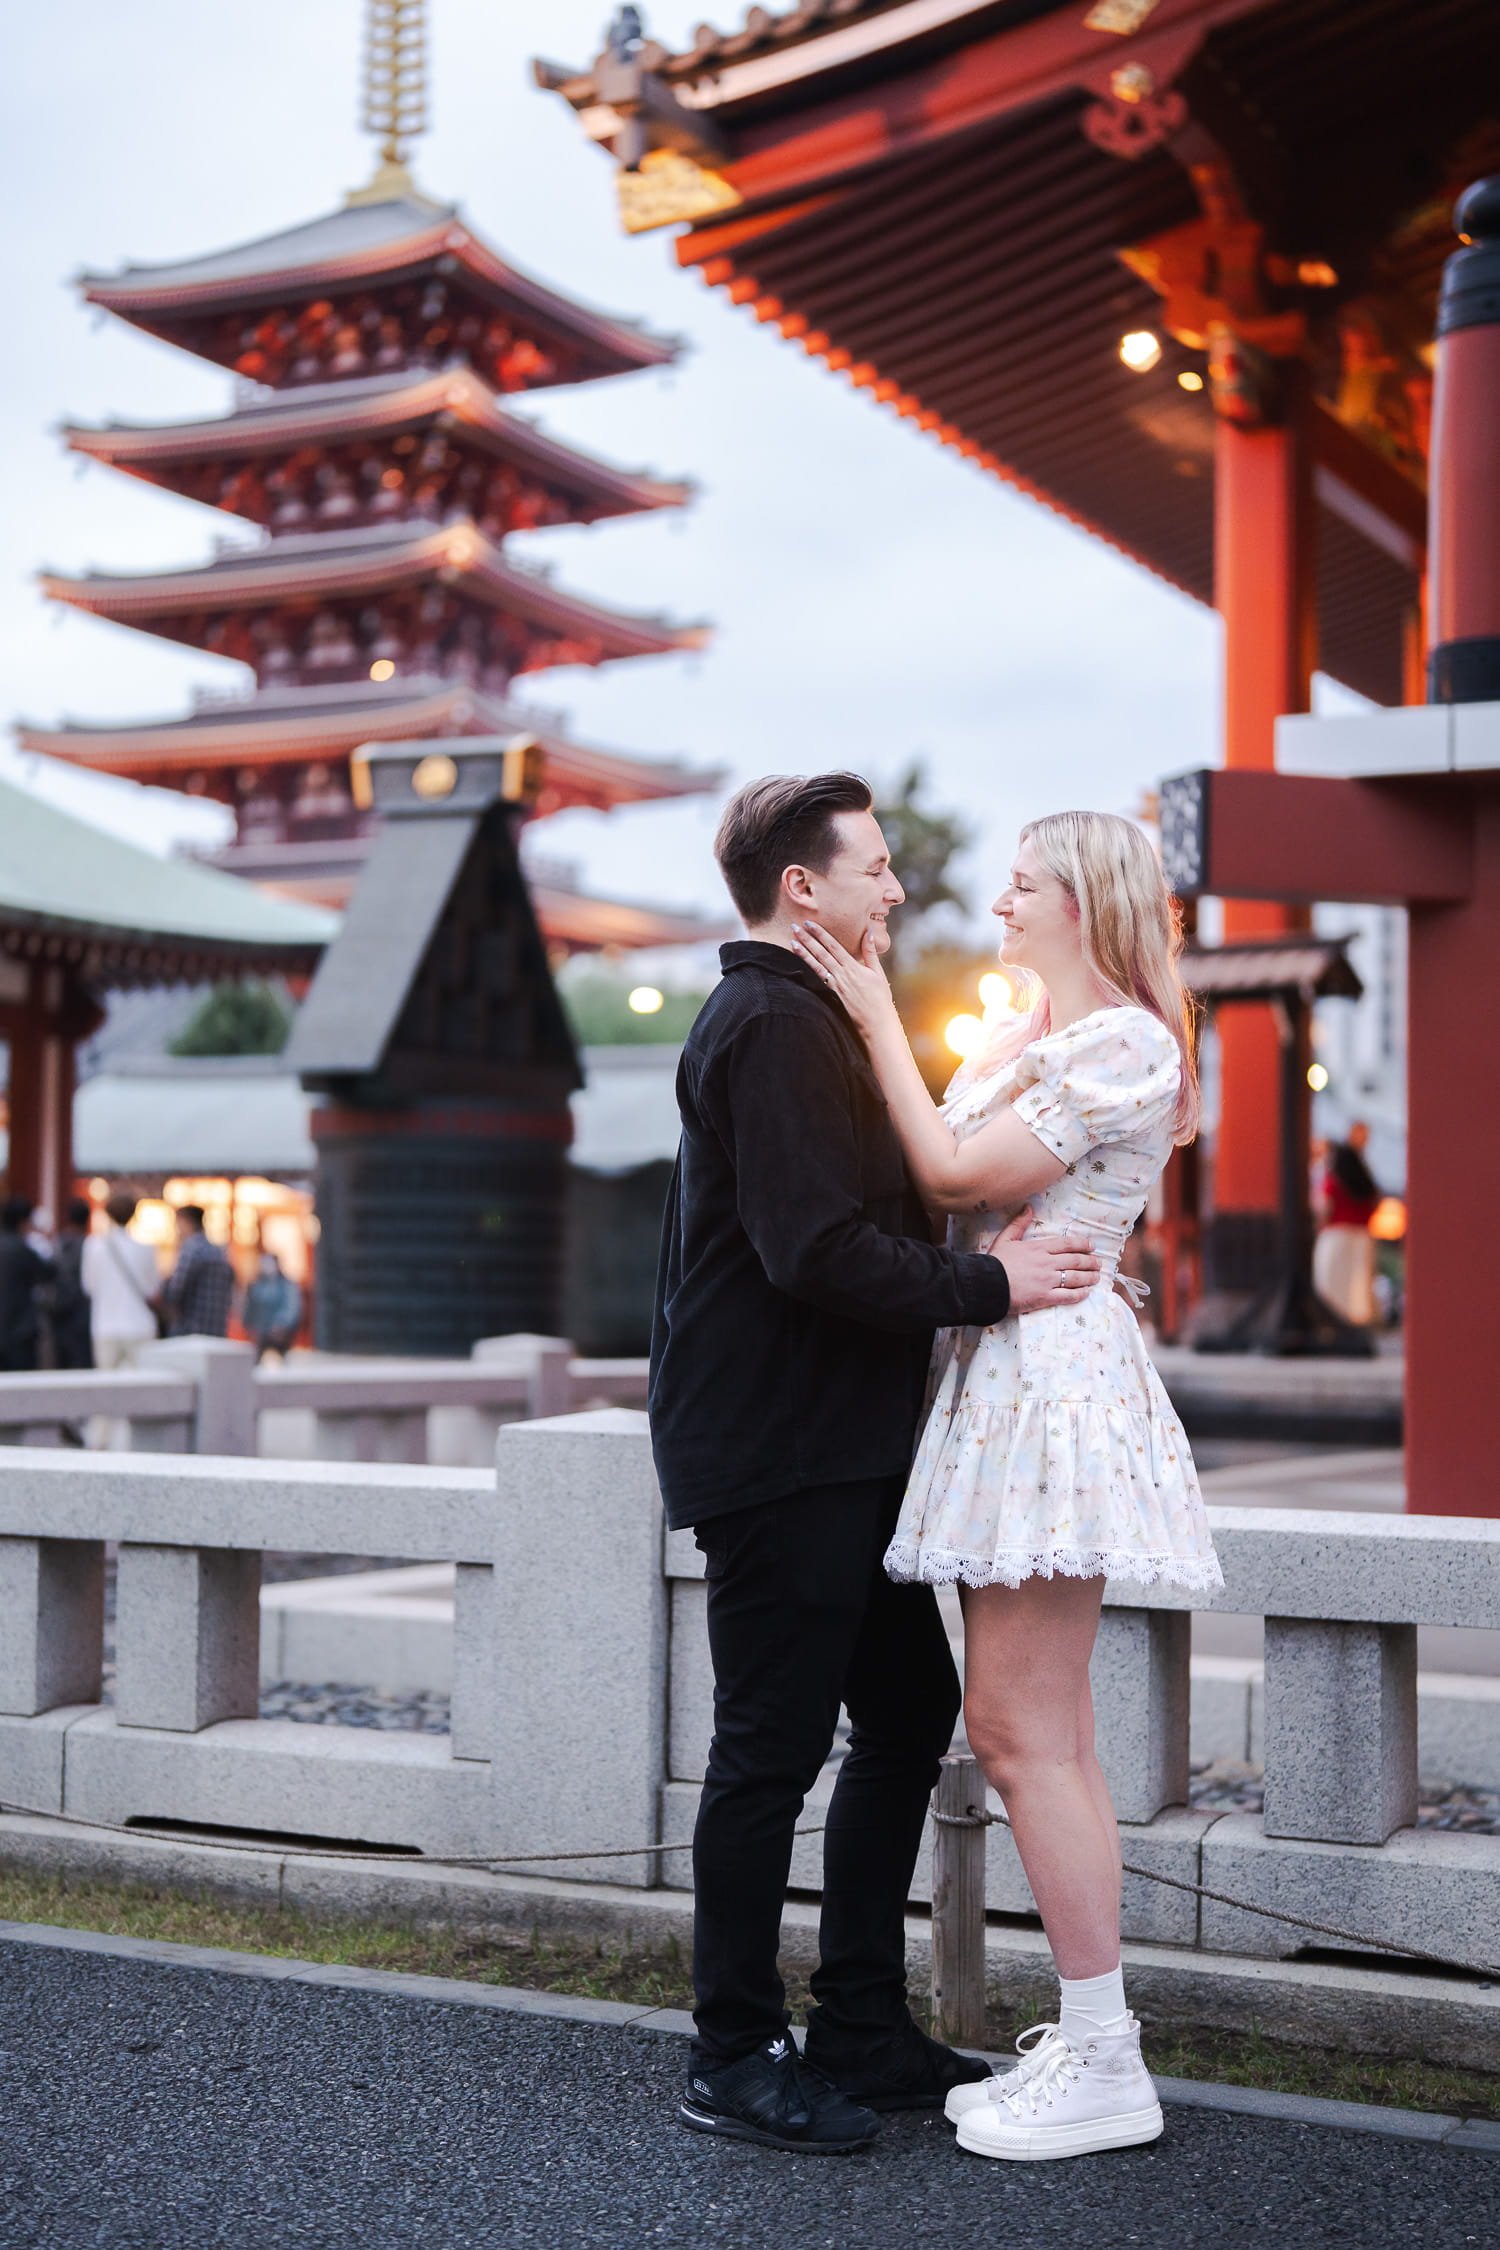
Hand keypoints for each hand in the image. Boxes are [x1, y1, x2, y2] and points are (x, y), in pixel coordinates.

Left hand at [790, 919, 898, 1043]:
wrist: (876, 1022)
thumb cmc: (880, 997)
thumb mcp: (878, 972)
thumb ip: (870, 952)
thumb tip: (867, 932)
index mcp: (853, 967)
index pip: (833, 946)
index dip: (820, 934)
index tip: (809, 923)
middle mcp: (842, 975)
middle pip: (821, 953)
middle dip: (807, 939)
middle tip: (794, 926)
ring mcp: (835, 985)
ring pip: (816, 965)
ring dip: (803, 953)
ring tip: (792, 942)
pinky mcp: (833, 993)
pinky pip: (819, 978)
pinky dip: (809, 968)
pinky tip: (801, 961)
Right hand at [989, 1212, 1101, 1313]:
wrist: (987, 1284)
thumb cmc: (995, 1262)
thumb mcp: (1005, 1238)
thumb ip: (1019, 1223)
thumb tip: (1028, 1206)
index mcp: (1039, 1247)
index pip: (1067, 1244)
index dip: (1083, 1244)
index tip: (1092, 1246)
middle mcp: (1048, 1263)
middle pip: (1076, 1260)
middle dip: (1091, 1262)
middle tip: (1098, 1263)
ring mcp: (1048, 1280)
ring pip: (1076, 1277)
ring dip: (1089, 1277)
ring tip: (1096, 1277)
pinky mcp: (1045, 1297)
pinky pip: (1068, 1295)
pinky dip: (1080, 1294)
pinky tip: (1086, 1292)